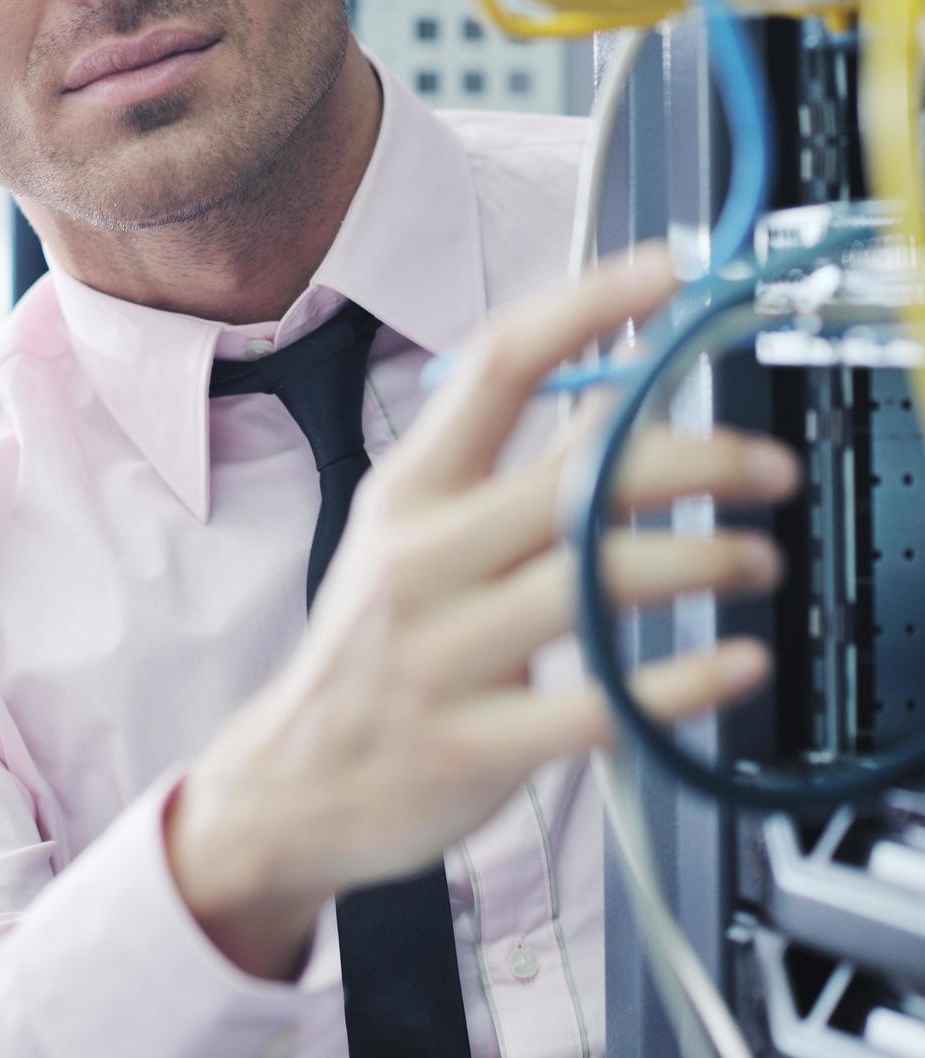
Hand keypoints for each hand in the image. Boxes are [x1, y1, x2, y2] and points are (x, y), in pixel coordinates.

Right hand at [166, 244, 797, 974]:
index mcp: (409, 490)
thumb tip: (612, 386)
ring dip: (707, 561)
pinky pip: (601, 702)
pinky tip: (735, 661)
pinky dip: (684, 682)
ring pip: (600, 582)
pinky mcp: (479, 743)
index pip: (499, 365)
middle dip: (698, 459)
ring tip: (758, 559)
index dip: (589, 308)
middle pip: (579, 476)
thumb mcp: (408, 532)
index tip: (670, 275)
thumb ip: (505, 465)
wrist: (291, 783)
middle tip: (767, 468)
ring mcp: (447, 654)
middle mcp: (425, 558)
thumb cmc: (369, 646)